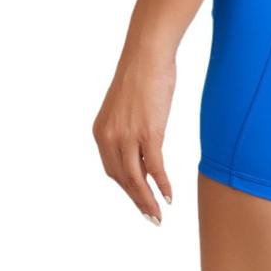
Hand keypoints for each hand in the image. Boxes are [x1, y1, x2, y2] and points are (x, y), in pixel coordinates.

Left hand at [93, 49, 175, 224]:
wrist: (147, 54)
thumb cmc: (142, 73)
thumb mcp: (127, 106)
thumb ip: (130, 128)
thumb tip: (144, 146)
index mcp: (101, 131)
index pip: (112, 169)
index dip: (127, 187)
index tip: (139, 197)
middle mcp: (110, 137)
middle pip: (122, 179)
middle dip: (136, 200)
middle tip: (150, 216)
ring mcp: (129, 136)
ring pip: (136, 178)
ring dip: (147, 200)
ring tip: (158, 215)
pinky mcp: (149, 132)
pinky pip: (155, 166)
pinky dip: (161, 184)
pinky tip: (169, 196)